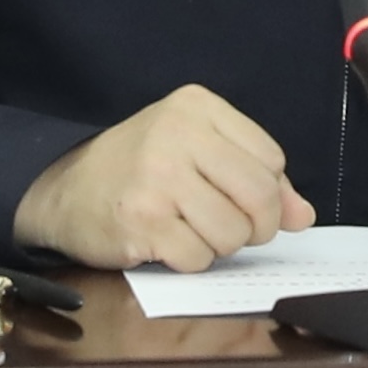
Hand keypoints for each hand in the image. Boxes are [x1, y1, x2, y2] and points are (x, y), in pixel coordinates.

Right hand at [13, 83, 316, 270]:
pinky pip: (198, 257)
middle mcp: (178, 133)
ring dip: (220, 246)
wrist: (64, 188)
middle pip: (259, 195)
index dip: (269, 193)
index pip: (270, 158)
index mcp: (197, 107)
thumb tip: (303, 216)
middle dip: (255, 227)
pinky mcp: (142, 220)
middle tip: (232, 230)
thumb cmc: (139, 168)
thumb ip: (255, 177)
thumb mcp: (196, 151)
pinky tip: (167, 243)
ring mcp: (158, 177)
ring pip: (232, 232)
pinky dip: (191, 261)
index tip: (245, 202)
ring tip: (191, 231)